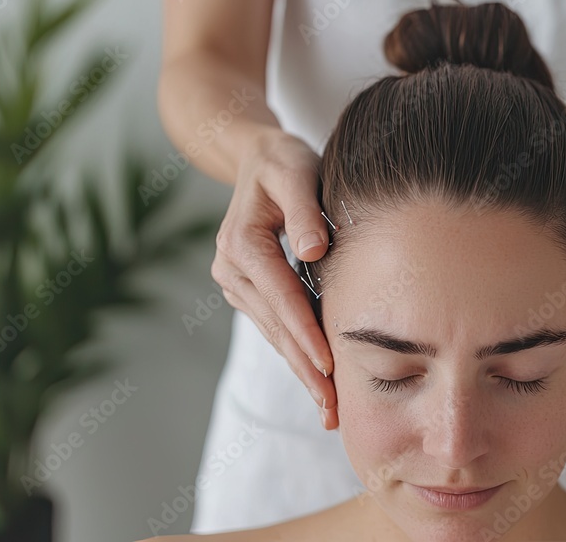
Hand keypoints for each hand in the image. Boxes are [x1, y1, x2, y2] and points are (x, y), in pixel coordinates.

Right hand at [210, 130, 339, 428]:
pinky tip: (317, 382)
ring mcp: (236, 283)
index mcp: (242, 243)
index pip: (282, 297)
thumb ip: (305, 210)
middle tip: (333, 409)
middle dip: (307, 369)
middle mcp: (232, 269)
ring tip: (329, 409)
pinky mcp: (248, 291)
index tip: (329, 367)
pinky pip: (276, 327)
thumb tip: (314, 249)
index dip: (306, 333)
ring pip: (275, 335)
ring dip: (302, 371)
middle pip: (277, 327)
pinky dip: (297, 355)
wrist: (256, 157)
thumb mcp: (295, 170)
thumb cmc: (282, 161)